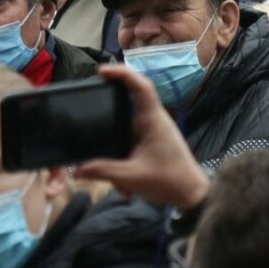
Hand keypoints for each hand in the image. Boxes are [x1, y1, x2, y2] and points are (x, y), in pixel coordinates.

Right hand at [73, 65, 208, 210]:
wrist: (191, 196)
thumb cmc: (169, 181)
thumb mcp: (131, 177)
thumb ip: (102, 171)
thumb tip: (77, 170)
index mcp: (153, 121)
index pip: (142, 87)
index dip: (123, 74)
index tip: (102, 71)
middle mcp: (154, 122)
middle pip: (130, 100)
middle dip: (108, 102)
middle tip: (87, 101)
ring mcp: (153, 132)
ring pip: (126, 125)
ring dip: (114, 141)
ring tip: (100, 149)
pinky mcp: (151, 144)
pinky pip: (130, 141)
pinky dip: (121, 156)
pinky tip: (121, 182)